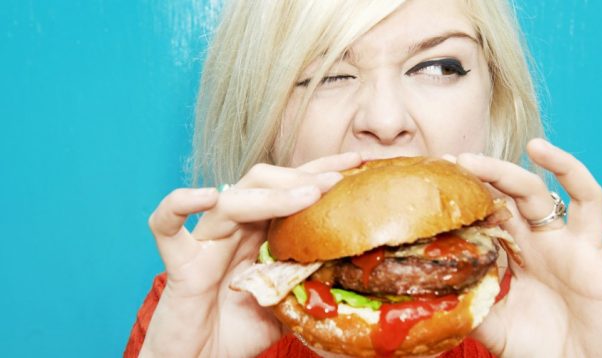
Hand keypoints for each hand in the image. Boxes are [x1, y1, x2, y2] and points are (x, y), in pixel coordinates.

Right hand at [140, 152, 361, 356]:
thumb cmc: (239, 332)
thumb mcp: (290, 305)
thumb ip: (310, 284)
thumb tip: (349, 269)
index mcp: (259, 233)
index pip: (289, 188)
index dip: (320, 170)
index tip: (357, 161)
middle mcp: (233, 229)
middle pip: (261, 181)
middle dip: (302, 176)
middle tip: (338, 179)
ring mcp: (206, 243)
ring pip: (231, 200)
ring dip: (273, 194)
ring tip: (309, 194)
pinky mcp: (180, 263)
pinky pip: (166, 225)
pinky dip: (179, 204)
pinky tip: (206, 197)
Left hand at [453, 139, 601, 357]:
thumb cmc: (536, 348)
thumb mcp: (491, 324)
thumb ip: (468, 303)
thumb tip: (430, 290)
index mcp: (521, 251)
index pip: (498, 207)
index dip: (477, 188)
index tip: (447, 169)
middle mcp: (551, 243)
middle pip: (530, 193)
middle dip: (501, 172)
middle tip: (469, 159)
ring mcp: (583, 252)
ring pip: (582, 196)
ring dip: (564, 166)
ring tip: (537, 146)